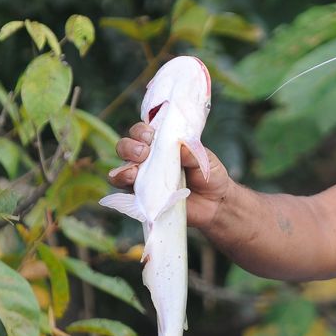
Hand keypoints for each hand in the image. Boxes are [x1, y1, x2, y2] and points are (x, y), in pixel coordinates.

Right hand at [109, 122, 231, 228]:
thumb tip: (180, 146)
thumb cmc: (208, 176)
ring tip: (134, 172)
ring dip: (123, 169)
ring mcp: (143, 179)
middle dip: (129, 147)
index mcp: (161, 144)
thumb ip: (192, 153)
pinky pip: (125, 194)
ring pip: (121, 170)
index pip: (142, 131)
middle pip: (125, 147)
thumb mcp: (206, 161)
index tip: (150, 134)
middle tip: (143, 153)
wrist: (214, 204)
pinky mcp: (143, 198)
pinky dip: (125, 190)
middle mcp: (148, 159)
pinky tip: (132, 187)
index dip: (141, 130)